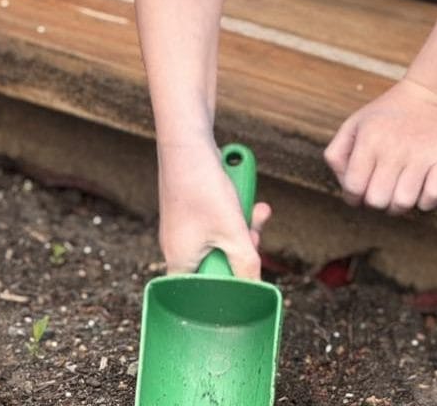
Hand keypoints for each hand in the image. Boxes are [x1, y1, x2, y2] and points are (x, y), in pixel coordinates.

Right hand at [156, 139, 270, 276]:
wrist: (188, 144)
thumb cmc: (202, 188)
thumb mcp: (232, 232)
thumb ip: (246, 264)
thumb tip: (255, 286)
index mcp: (180, 262)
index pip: (203, 293)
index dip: (228, 285)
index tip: (245, 271)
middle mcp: (178, 248)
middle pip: (219, 263)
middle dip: (244, 247)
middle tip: (254, 233)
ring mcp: (185, 227)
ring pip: (223, 238)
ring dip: (244, 226)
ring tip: (258, 210)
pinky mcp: (193, 209)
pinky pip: (218, 220)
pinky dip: (235, 211)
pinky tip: (245, 195)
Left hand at [324, 78, 436, 213]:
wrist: (435, 93)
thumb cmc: (390, 113)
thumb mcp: (355, 123)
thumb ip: (338, 153)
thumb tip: (344, 184)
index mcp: (369, 139)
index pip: (353, 187)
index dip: (353, 198)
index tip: (360, 194)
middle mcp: (394, 148)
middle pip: (377, 200)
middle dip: (376, 203)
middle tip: (382, 192)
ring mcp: (421, 155)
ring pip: (404, 203)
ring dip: (400, 206)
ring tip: (400, 193)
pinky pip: (433, 196)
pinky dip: (425, 201)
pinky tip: (421, 191)